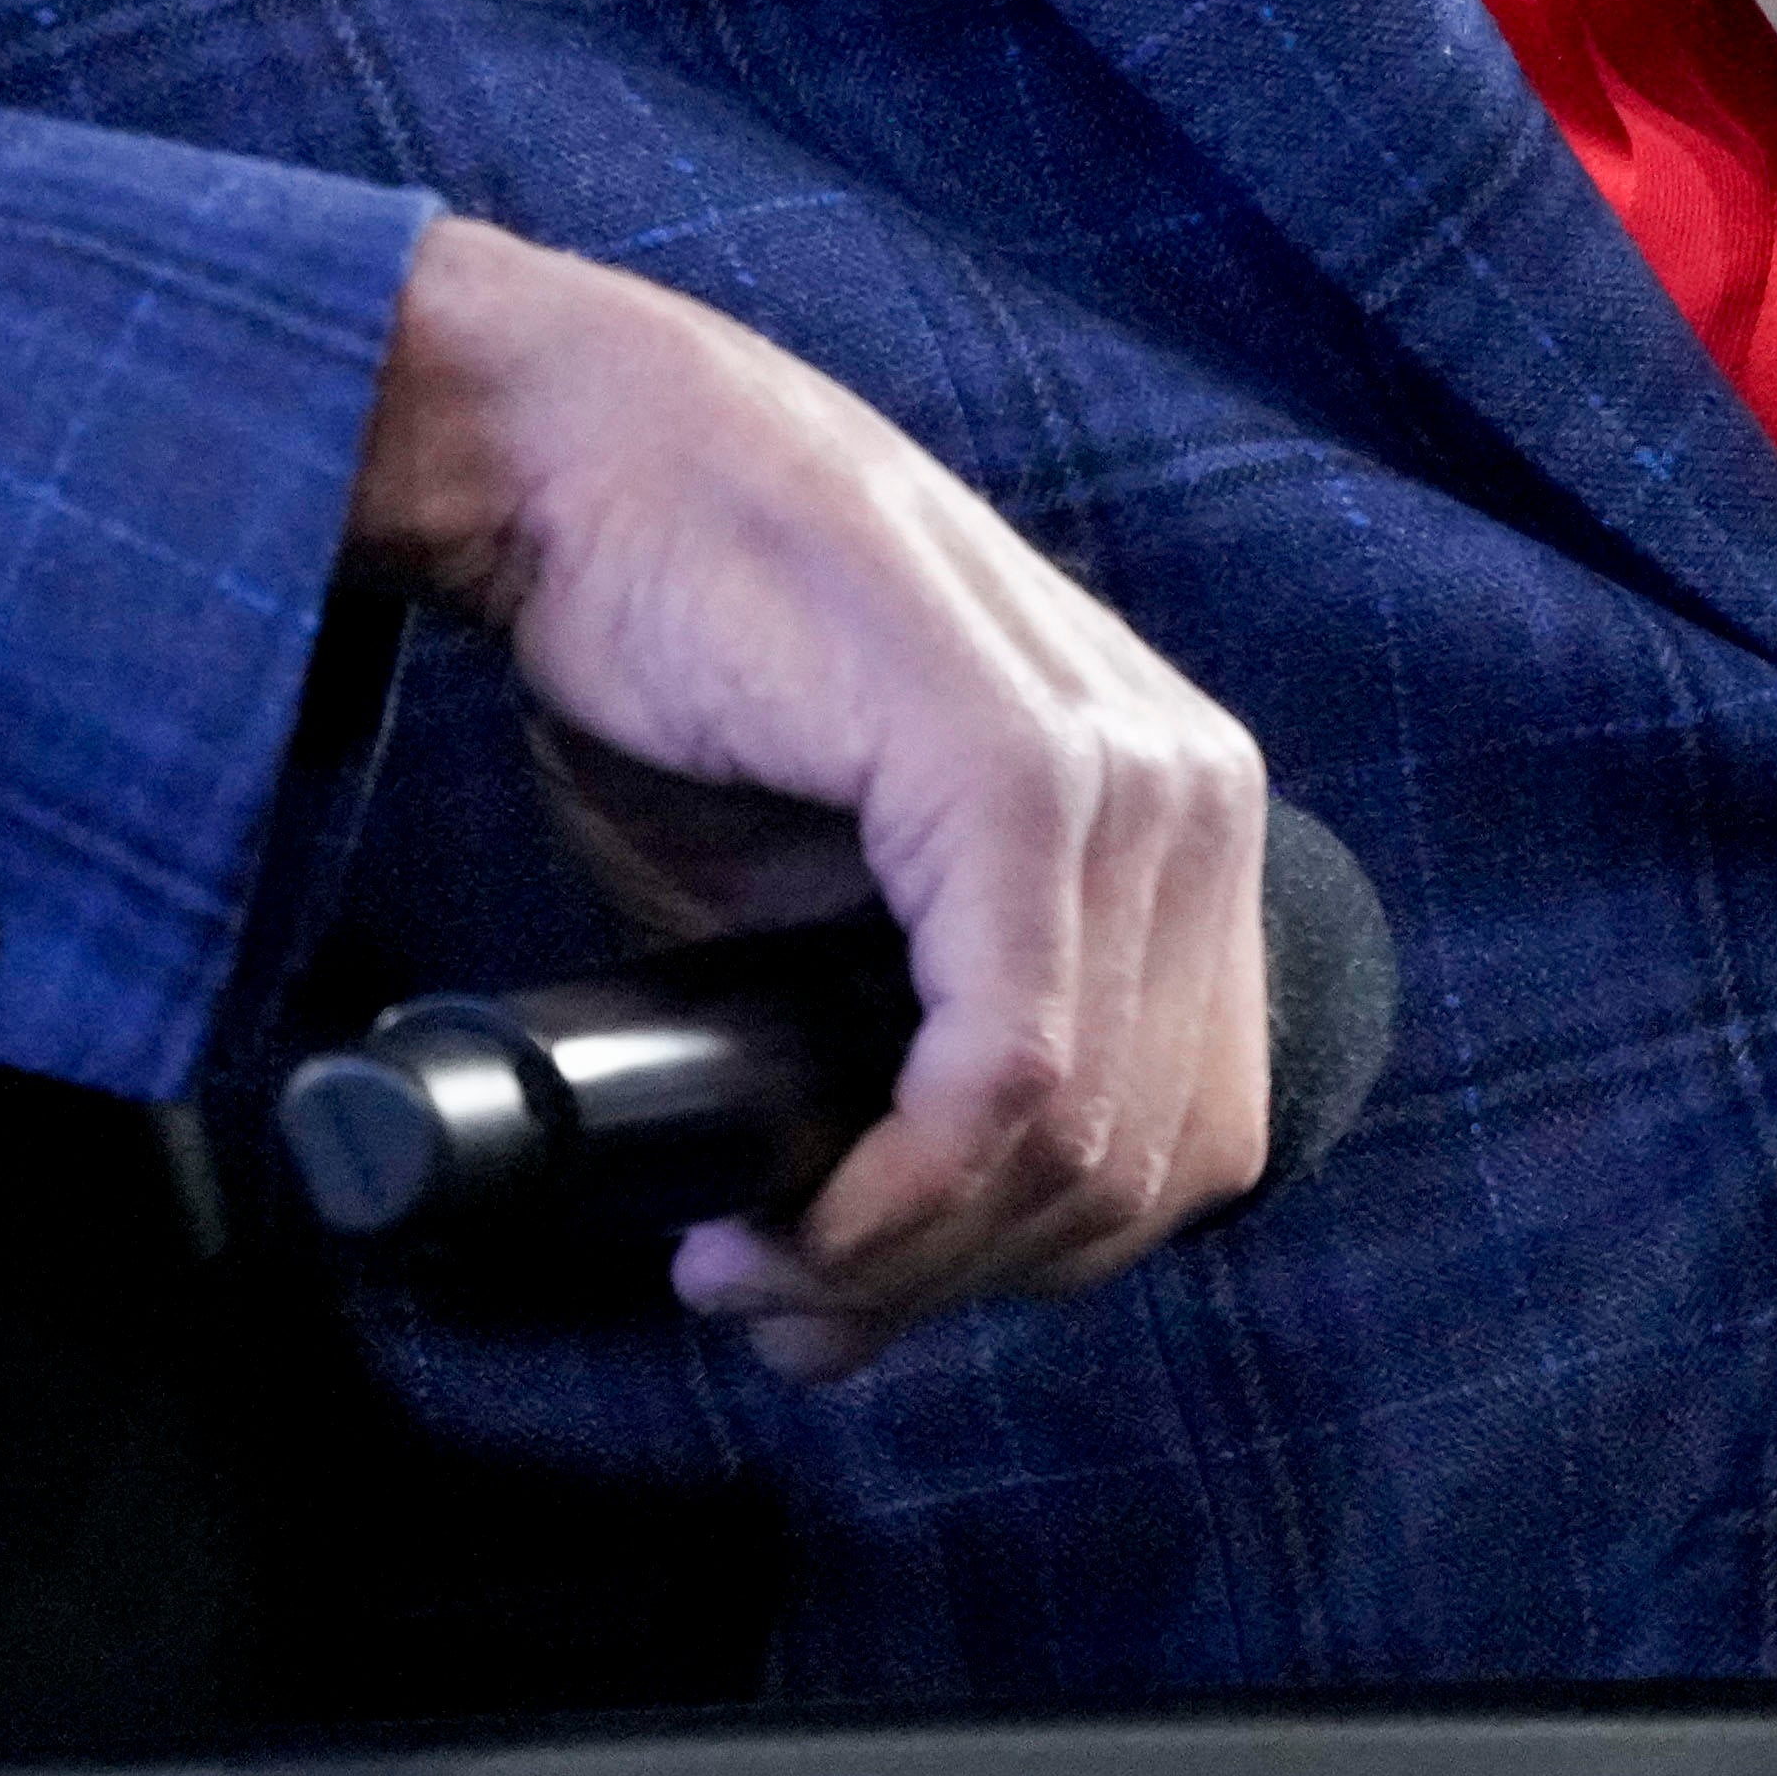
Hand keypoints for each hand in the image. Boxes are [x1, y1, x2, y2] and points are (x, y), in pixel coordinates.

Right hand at [345, 214, 1273, 1376]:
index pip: (1187, 1134)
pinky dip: (894, 1193)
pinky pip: (1009, 1070)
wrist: (582, 466)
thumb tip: (866, 1309)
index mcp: (1176, 819)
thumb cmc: (687, 671)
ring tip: (750, 1264)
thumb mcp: (823, 916)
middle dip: (954, 1281)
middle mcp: (1193, 790)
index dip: (1018, 1259)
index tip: (843, 1286)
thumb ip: (891, 1077)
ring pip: (1080, 1143)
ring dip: (902, 1258)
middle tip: (775, 1295)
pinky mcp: (1016, 771)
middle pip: (1148, 1171)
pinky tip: (780, 1222)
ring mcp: (1125, 774)